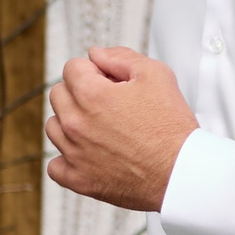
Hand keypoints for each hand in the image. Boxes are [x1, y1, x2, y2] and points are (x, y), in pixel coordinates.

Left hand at [46, 47, 196, 212]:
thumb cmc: (171, 128)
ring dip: (71, 122)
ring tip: (99, 128)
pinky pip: (55, 166)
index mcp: (91, 95)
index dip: (94, 70)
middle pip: (59, 94)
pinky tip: (87, 154)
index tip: (110, 82)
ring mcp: (74, 153)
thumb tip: (97, 55)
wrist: (181, 172)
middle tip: (108, 103)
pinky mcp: (79, 180)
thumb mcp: (156, 75)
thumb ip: (121, 57)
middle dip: (79, 92)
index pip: (72, 68)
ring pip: (53, 127)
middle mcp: (76, 123)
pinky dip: (66, 159)